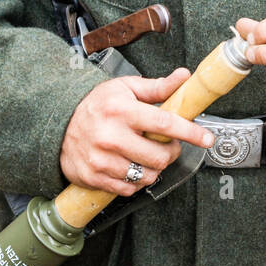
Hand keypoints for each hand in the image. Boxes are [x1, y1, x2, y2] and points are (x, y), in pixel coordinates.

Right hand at [60, 68, 214, 195]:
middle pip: (159, 157)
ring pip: (146, 176)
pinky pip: (128, 189)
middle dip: (171, 153)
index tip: (207, 138)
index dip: (190, 132)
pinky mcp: (93, 177)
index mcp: (122, 111)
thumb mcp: (125, 89)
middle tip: (167, 146)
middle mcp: (110, 136)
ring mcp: (101, 159)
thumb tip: (184, 76)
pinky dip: (135, 181)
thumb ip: (157, 87)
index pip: (164, 124)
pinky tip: (129, 166)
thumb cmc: (97, 105)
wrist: (57, 124)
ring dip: (153, 169)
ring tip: (146, 156)